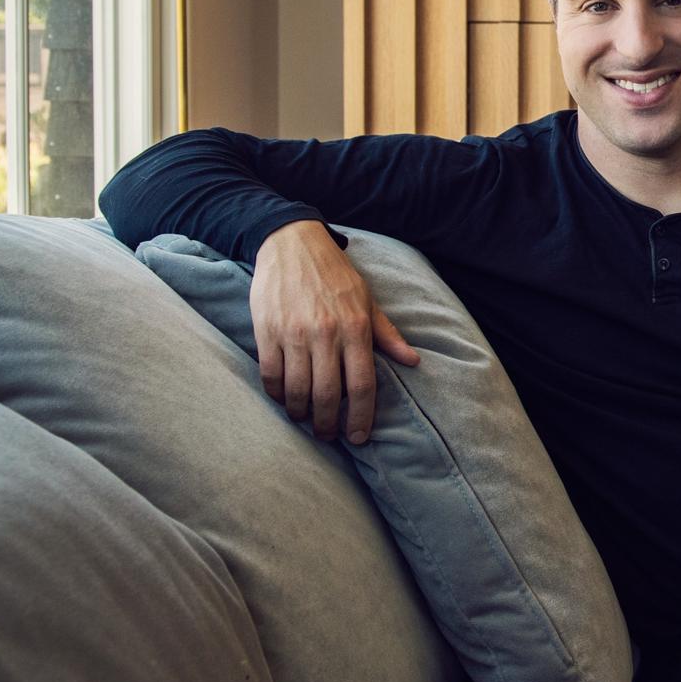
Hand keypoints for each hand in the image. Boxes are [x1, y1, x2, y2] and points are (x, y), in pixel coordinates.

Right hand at [250, 219, 419, 443]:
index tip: (359, 437)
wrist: (291, 243)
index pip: (363, 385)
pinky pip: (271, 374)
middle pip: (329, 395)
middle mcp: (326, 334)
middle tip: (328, 435)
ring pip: (298, 390)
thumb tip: (413, 360)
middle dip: (329, 424)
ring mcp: (294, 333)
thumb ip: (387, 334)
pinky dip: (276, 393)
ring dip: (301, 413)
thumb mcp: (367, 301)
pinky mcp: (267, 331)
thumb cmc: (335, 275)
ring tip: (305, 419)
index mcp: (355, 328)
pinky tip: (283, 398)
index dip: (362, 417)